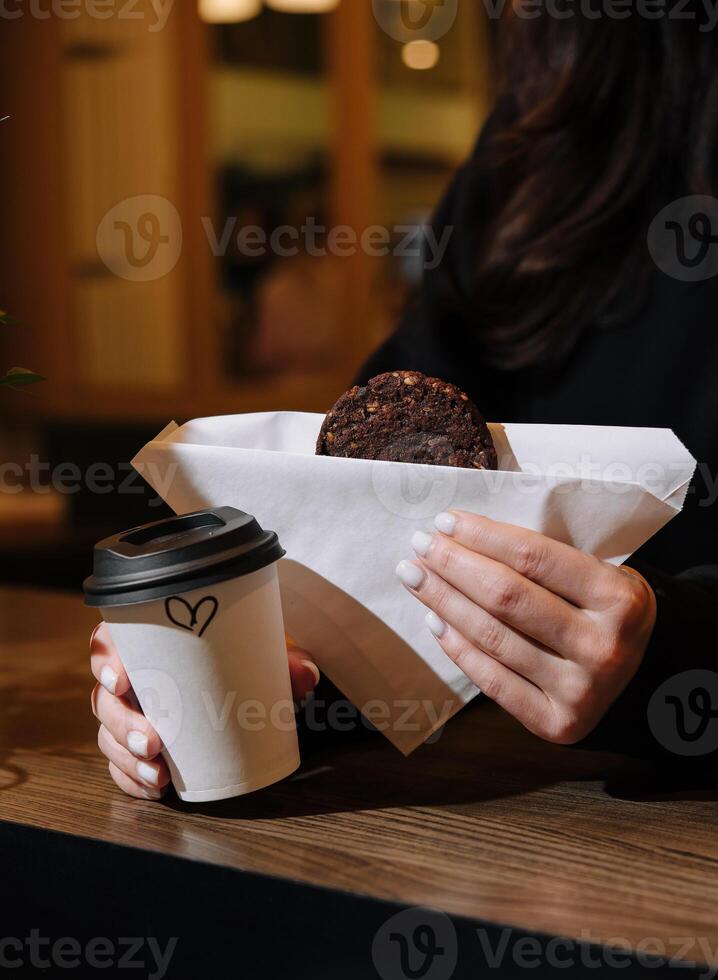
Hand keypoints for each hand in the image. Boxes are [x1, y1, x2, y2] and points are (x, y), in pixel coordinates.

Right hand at [90, 623, 319, 799]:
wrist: (247, 678)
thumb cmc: (241, 656)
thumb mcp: (264, 651)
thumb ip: (286, 660)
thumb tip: (306, 675)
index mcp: (150, 640)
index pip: (109, 640)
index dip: (104, 659)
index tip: (121, 679)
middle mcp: (132, 677)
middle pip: (105, 699)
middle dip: (122, 724)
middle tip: (153, 741)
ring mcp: (131, 713)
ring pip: (109, 736)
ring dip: (126, 759)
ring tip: (159, 776)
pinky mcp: (137, 745)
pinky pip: (120, 766)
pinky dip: (132, 780)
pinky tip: (155, 789)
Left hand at [396, 511, 656, 744]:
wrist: (643, 679)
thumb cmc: (603, 611)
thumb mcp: (598, 575)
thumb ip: (545, 560)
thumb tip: (462, 534)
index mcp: (620, 599)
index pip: (534, 557)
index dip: (482, 536)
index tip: (444, 521)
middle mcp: (603, 647)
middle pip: (507, 597)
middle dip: (454, 565)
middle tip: (420, 545)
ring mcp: (581, 691)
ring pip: (493, 637)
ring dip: (444, 602)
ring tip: (415, 577)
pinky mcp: (557, 724)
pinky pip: (492, 681)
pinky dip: (457, 648)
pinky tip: (434, 621)